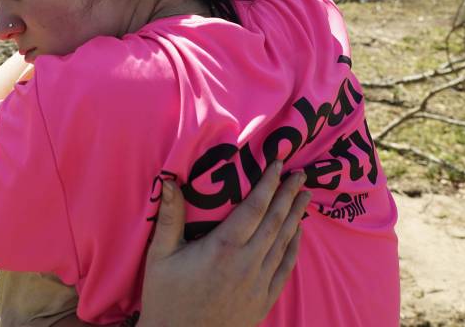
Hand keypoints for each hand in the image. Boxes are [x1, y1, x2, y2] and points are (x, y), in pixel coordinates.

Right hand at [138, 161, 309, 326]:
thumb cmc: (166, 300)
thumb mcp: (159, 257)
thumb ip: (169, 217)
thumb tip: (167, 181)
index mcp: (223, 248)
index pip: (254, 207)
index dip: (269, 183)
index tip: (278, 163)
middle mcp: (246, 263)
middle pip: (275, 221)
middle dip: (289, 194)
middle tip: (301, 174)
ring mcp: (258, 283)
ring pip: (283, 242)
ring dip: (296, 216)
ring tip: (305, 196)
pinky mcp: (263, 301)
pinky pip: (285, 268)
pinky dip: (294, 247)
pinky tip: (299, 234)